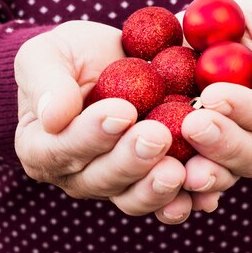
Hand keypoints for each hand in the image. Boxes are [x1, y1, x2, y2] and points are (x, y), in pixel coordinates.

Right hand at [14, 20, 191, 223]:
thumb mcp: (47, 54)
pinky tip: (207, 193)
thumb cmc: (73, 56)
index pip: (61, 150)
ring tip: (181, 170)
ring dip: (159, 188)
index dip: (91, 135)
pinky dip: (190, 197)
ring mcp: (120, 182)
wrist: (115, 60)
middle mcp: (79, 174)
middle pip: (103, 179)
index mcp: (44, 147)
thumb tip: (53, 116)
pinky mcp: (155, 178)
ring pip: (137, 197)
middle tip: (157, 136)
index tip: (121, 111)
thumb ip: (46, 82)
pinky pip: (171, 198)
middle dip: (132, 160)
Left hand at [177, 0, 251, 206]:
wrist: (226, 22)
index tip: (213, 95)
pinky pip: (194, 172)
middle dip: (222, 143)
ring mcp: (234, 145)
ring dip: (204, 171)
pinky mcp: (202, 148)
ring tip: (179, 168)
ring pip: (225, 171)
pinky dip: (181, 187)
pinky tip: (165, 184)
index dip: (245, 109)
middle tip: (193, 125)